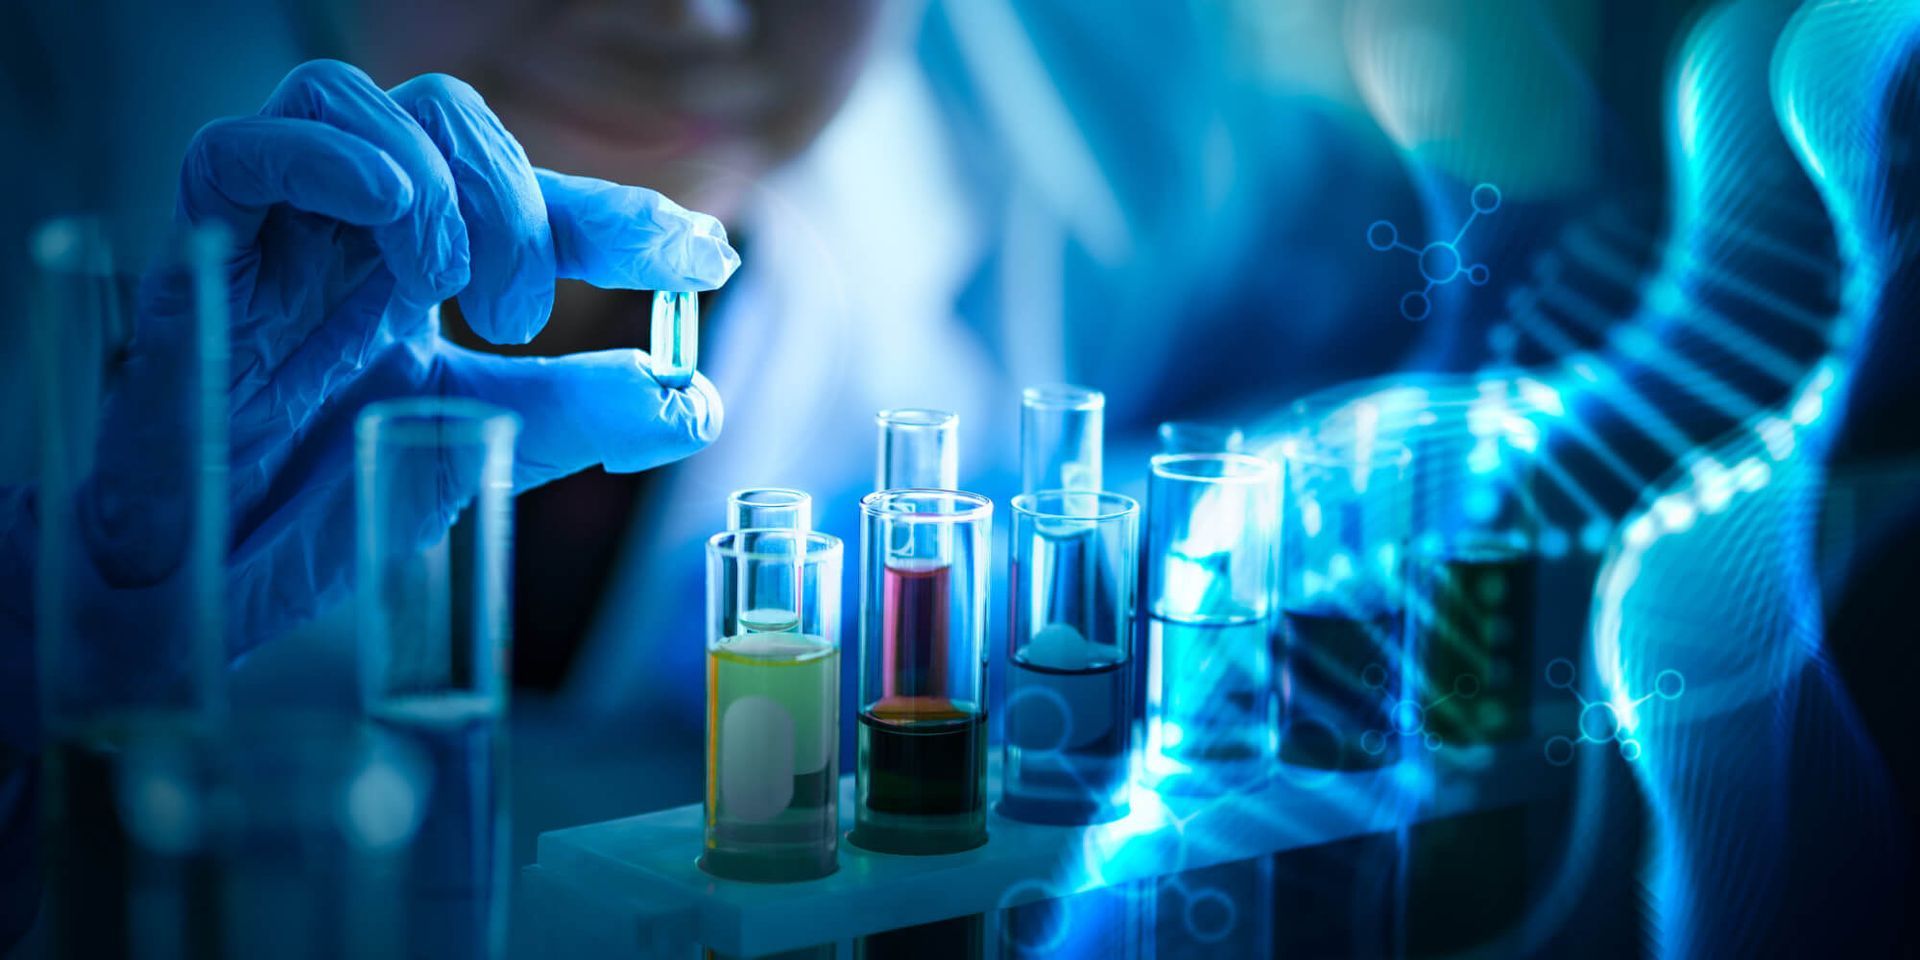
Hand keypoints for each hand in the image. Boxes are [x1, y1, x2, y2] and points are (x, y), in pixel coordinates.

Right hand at [41, 59, 741, 664]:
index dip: (623, 214)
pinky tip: (388, 210)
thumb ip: (578, 414)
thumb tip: (694, 398)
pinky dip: (325, 160)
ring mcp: (279, 232)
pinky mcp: (200, 253)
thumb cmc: (323, 503)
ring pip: (357, 103)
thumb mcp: (479, 448)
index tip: (705, 257)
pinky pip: (241, 150)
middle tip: (527, 317)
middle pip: (452, 121)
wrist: (199, 576)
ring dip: (437, 182)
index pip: (534, 199)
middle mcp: (356, 232)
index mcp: (425, 270)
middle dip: (521, 203)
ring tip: (458, 293)